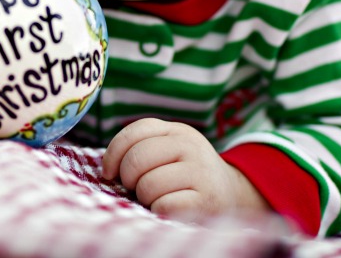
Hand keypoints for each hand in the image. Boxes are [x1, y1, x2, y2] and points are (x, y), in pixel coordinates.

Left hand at [101, 118, 268, 221]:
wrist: (232, 194)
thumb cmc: (186, 174)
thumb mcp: (169, 150)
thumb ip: (142, 148)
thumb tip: (107, 170)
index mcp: (177, 130)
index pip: (134, 132)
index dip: (113, 154)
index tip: (110, 172)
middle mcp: (191, 146)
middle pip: (137, 159)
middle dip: (127, 179)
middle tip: (135, 188)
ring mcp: (201, 172)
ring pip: (148, 185)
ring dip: (144, 197)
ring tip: (156, 198)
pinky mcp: (207, 199)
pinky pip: (163, 205)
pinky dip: (158, 210)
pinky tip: (168, 208)